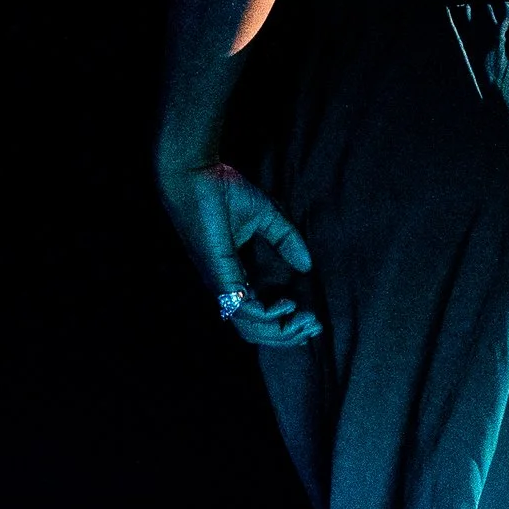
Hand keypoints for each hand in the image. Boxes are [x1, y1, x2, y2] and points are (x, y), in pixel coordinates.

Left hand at [158, 158, 319, 348]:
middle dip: (287, 335)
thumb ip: (286, 240)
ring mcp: (220, 284)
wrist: (195, 173)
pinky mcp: (218, 276)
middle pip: (255, 330)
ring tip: (306, 321)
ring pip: (249, 327)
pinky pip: (242, 310)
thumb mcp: (266, 216)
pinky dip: (267, 314)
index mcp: (233, 276)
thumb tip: (307, 265)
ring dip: (281, 331)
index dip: (286, 323)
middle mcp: (225, 286)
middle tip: (313, 328)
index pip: (258, 314)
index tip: (313, 321)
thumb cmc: (222, 191)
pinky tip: (287, 303)